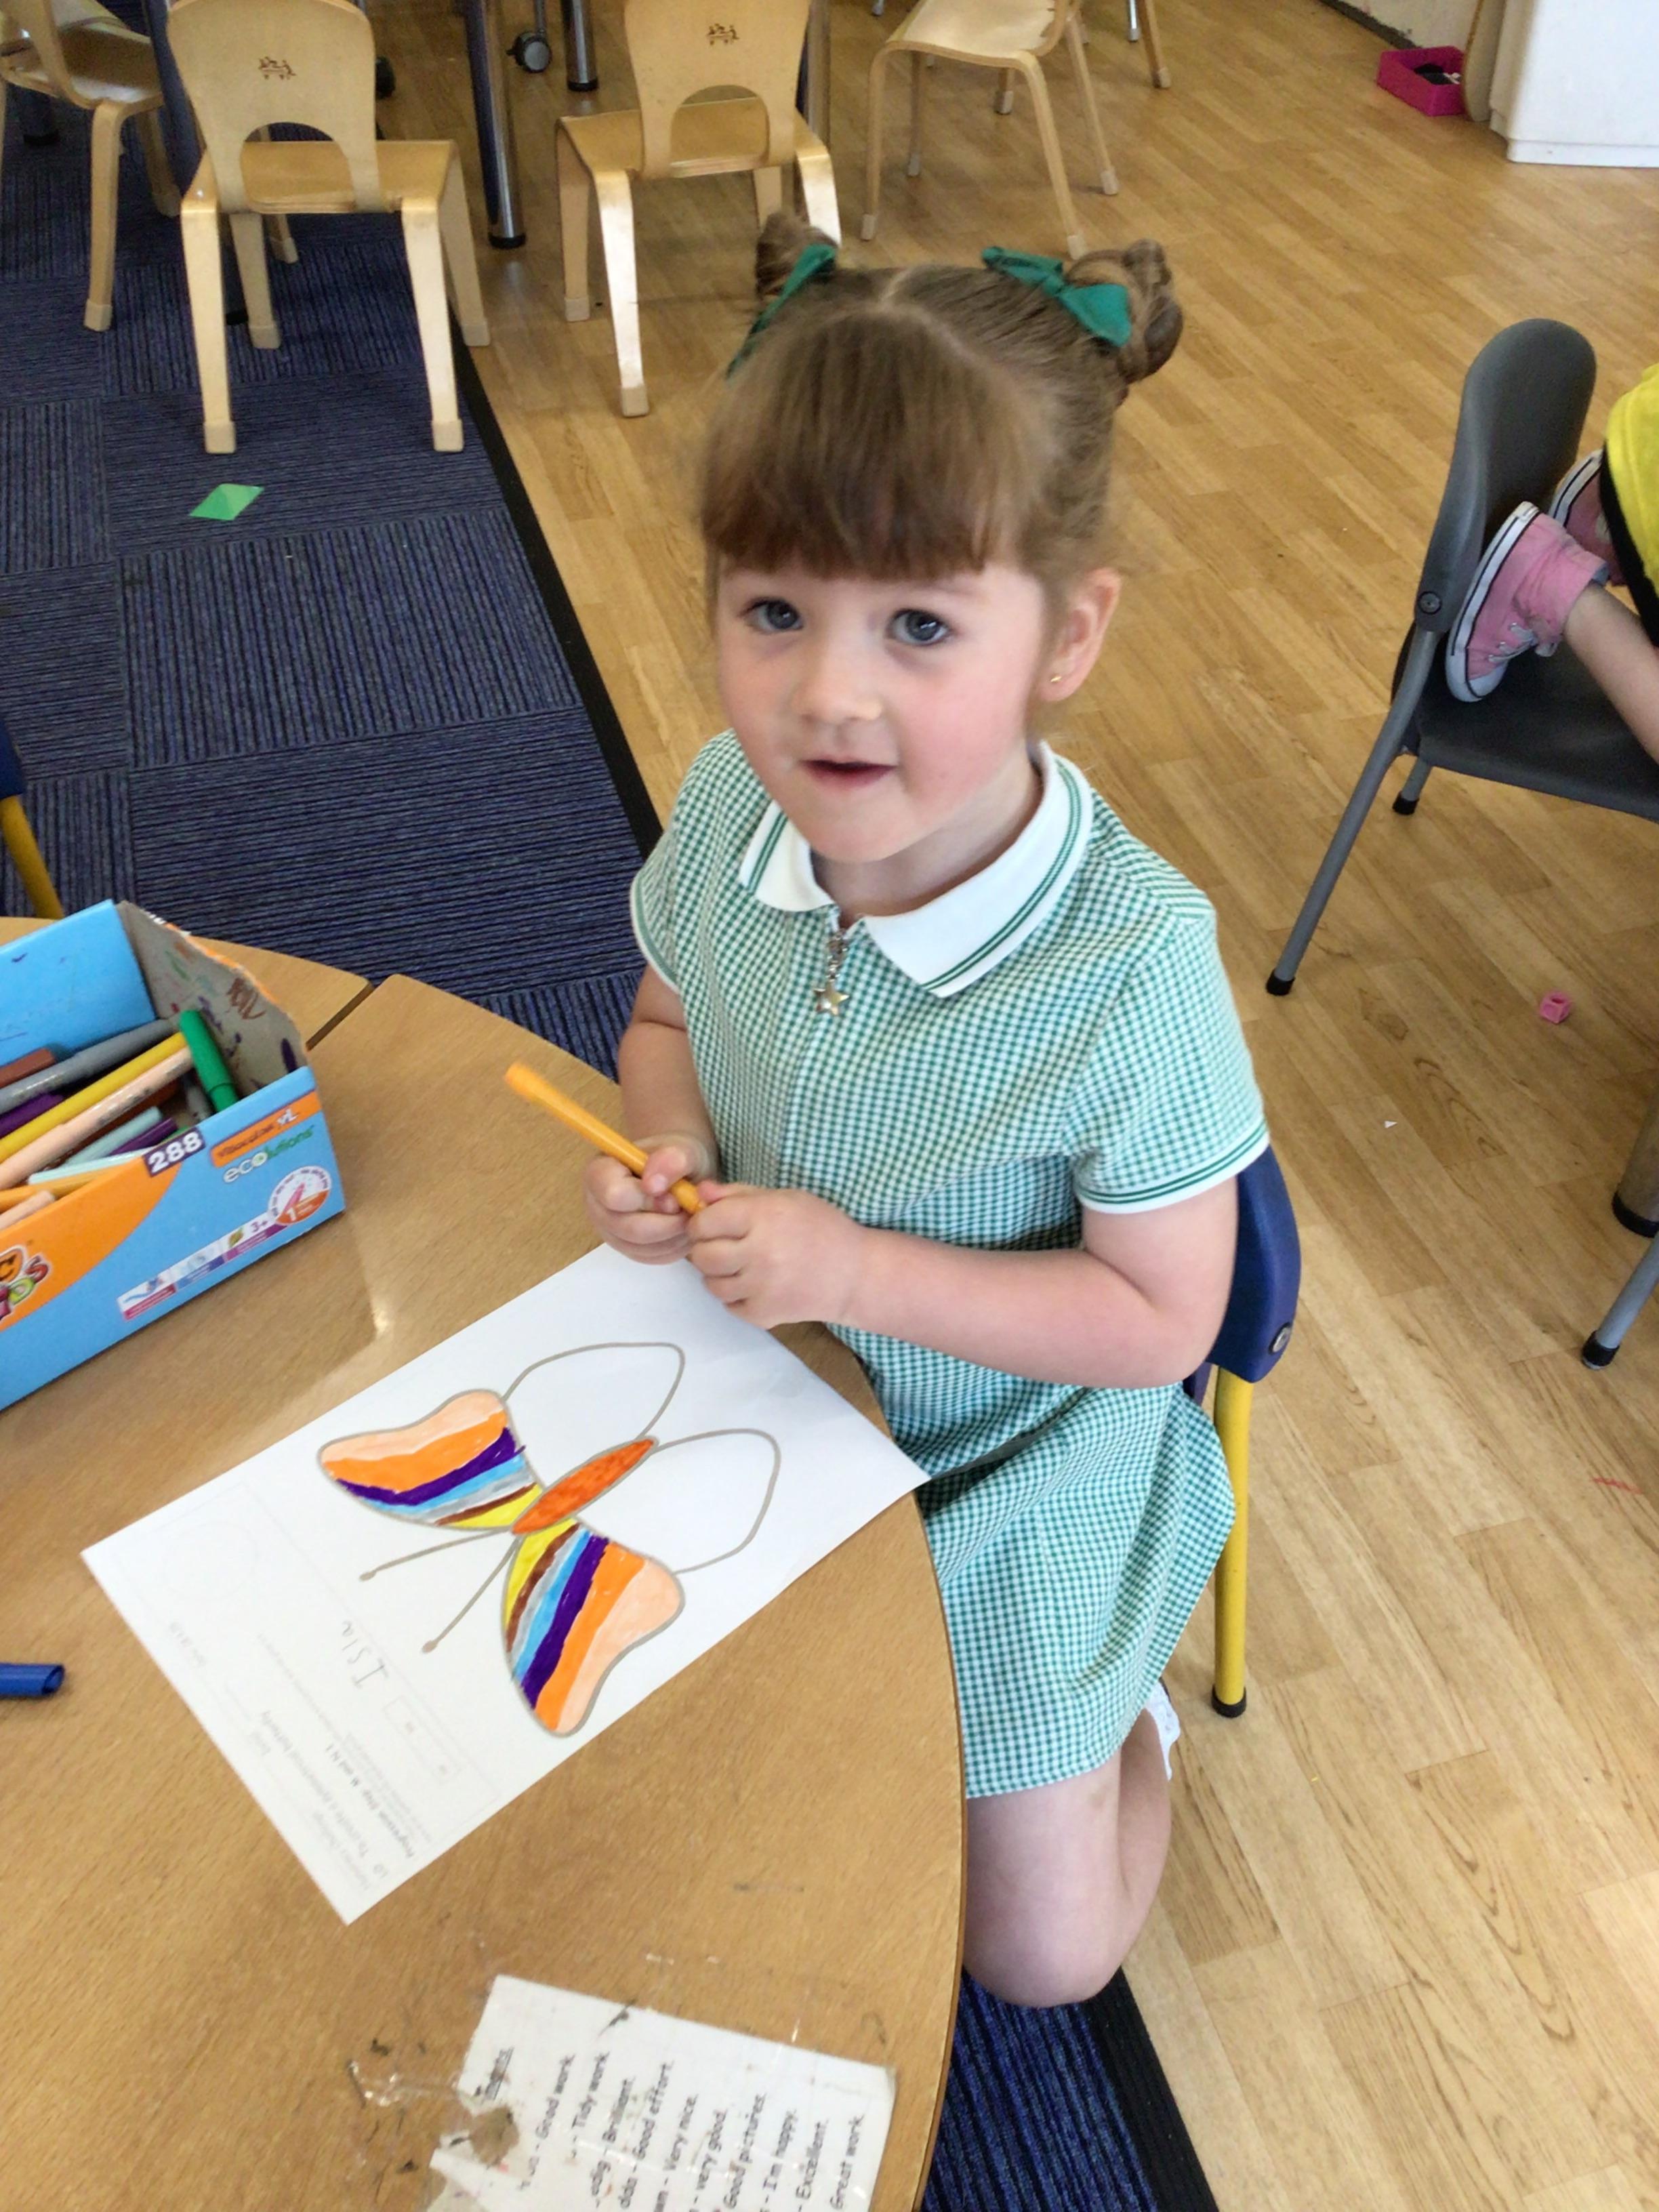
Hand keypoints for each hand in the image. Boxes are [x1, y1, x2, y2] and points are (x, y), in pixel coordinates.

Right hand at [582, 1133, 715, 1265]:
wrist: (677, 1172)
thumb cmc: (674, 1158)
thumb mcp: (680, 1149)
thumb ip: (670, 1160)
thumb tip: (654, 1185)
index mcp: (600, 1173)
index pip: (613, 1195)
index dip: (647, 1199)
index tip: (674, 1195)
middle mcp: (598, 1206)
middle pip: (627, 1228)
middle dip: (666, 1222)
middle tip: (690, 1208)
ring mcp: (611, 1231)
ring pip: (642, 1247)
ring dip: (674, 1235)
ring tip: (690, 1214)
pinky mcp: (629, 1249)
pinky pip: (652, 1257)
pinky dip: (676, 1246)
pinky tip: (685, 1227)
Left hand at [684, 1183, 868, 1327]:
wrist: (854, 1274)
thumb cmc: (820, 1228)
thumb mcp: (784, 1199)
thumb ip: (738, 1194)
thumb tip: (699, 1192)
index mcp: (764, 1217)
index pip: (705, 1222)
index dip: (702, 1222)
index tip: (711, 1224)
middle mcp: (760, 1253)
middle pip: (702, 1255)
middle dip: (705, 1249)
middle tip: (723, 1246)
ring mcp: (761, 1288)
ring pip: (711, 1284)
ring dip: (719, 1274)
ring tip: (740, 1265)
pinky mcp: (765, 1314)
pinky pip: (729, 1305)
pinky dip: (736, 1295)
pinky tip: (755, 1284)